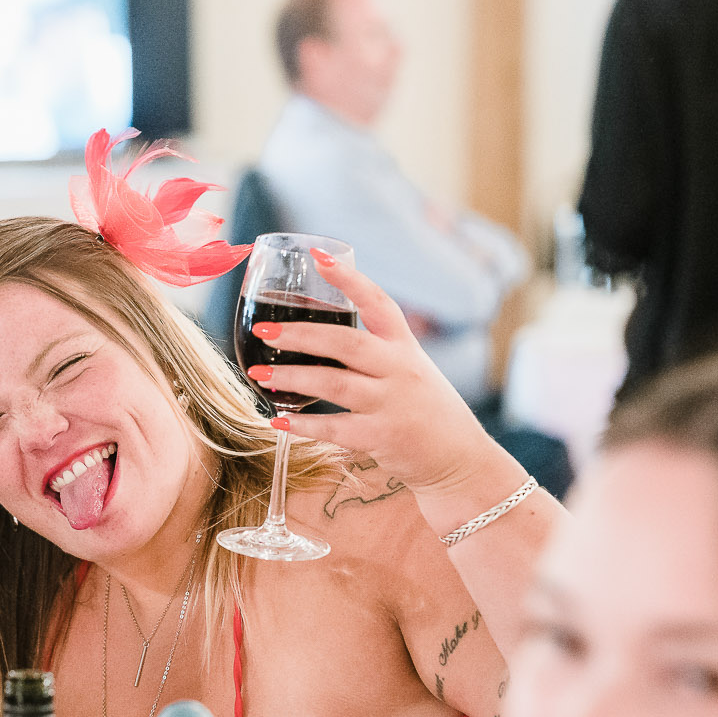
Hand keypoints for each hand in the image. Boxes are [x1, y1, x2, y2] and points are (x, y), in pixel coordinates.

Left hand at [249, 250, 503, 499]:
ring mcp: (391, 404)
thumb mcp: (411, 370)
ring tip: (258, 374)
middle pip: (346, 342)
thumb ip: (376, 352)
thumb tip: (321, 336)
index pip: (379, 303)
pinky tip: (277, 421)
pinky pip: (335, 429)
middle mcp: (400, 370)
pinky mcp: (382, 437)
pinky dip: (303, 426)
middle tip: (264, 331)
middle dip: (301, 334)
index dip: (349, 278)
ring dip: (292, 377)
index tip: (318, 257)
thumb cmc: (427, 411)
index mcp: (405, 347)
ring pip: (335, 383)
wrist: (459, 459)